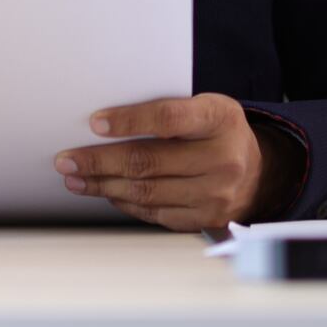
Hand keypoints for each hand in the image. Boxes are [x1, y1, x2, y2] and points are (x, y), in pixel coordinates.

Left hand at [53, 94, 297, 231]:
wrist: (259, 173)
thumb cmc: (219, 132)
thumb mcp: (205, 107)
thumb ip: (168, 111)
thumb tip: (105, 123)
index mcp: (219, 118)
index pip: (167, 118)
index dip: (128, 120)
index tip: (94, 123)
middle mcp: (221, 159)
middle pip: (149, 161)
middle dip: (100, 161)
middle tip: (67, 159)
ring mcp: (215, 194)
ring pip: (147, 192)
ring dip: (104, 186)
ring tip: (77, 178)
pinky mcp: (205, 219)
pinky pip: (155, 213)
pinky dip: (125, 203)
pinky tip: (106, 193)